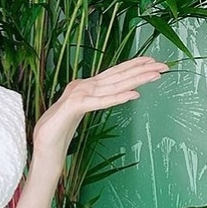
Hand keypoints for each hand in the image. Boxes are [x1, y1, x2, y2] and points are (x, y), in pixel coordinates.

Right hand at [32, 56, 168, 164]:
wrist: (43, 146)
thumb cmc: (59, 130)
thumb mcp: (78, 111)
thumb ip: (91, 101)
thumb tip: (105, 96)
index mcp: (85, 87)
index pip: (113, 73)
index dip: (132, 66)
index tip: (152, 61)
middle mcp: (83, 86)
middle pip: (116, 76)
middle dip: (141, 69)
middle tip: (163, 64)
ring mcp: (78, 95)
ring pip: (112, 85)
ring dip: (135, 79)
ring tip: (155, 74)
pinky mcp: (74, 107)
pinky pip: (100, 102)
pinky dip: (117, 97)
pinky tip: (133, 95)